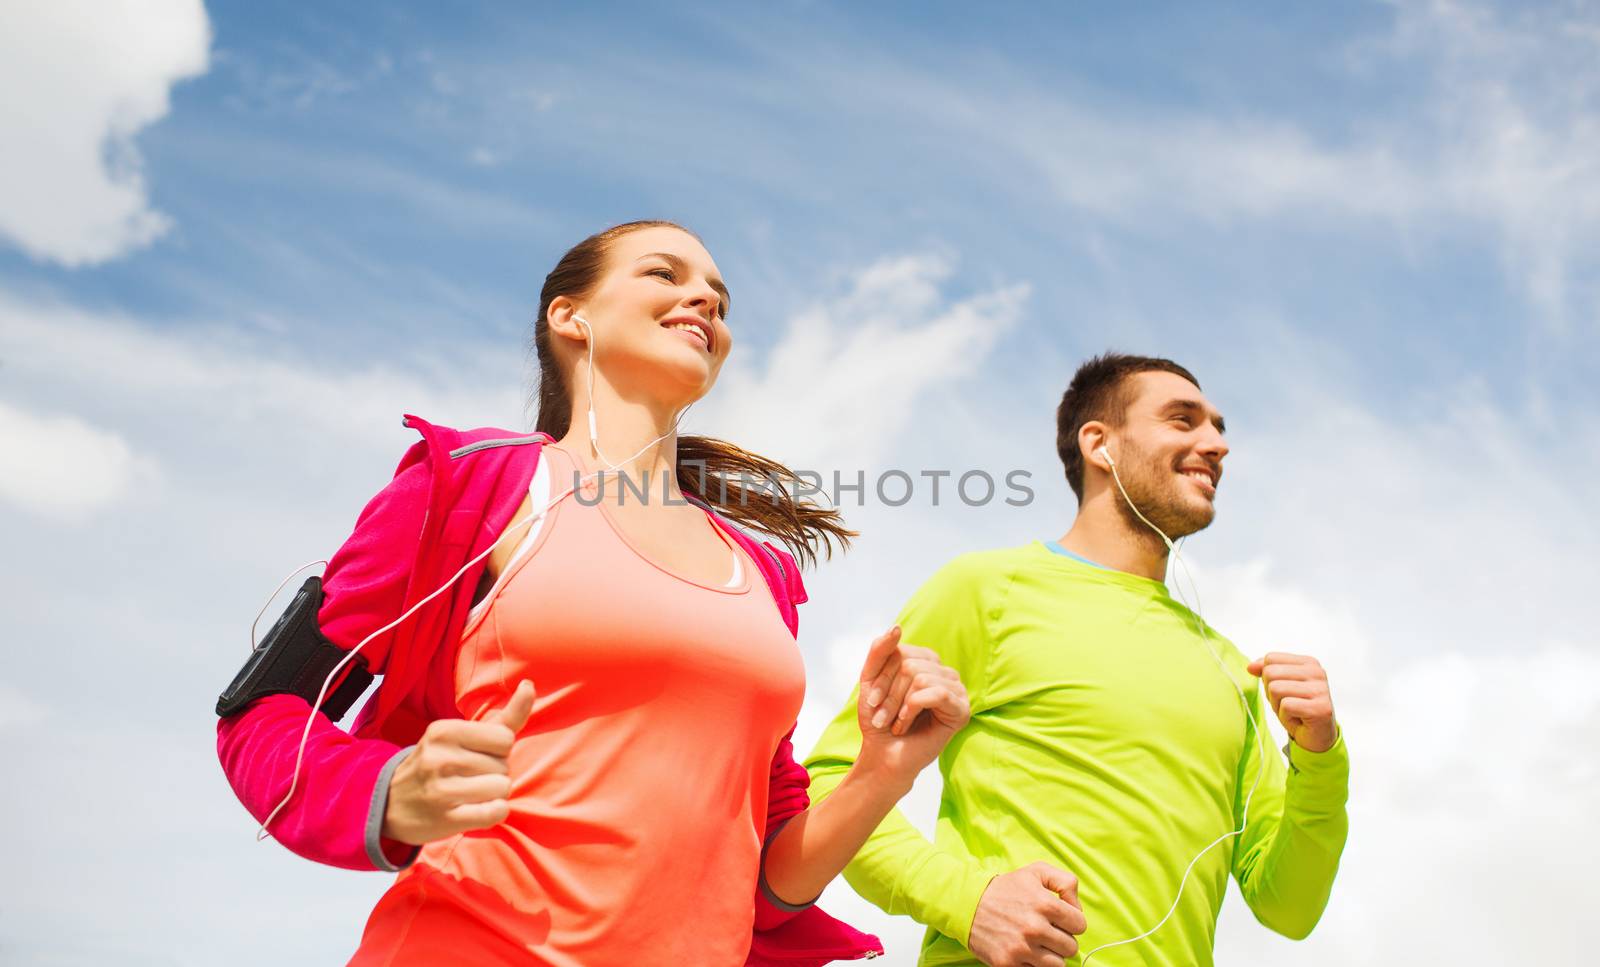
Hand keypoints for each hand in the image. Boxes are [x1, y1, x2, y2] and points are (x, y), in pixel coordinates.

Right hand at [381, 679, 534, 844]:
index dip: (499, 751)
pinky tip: (476, 811)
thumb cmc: (438, 764)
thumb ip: (504, 716)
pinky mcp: (446, 820)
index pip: (505, 738)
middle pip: (504, 766)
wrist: (389, 803)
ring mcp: (441, 791)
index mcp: (445, 731)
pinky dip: (494, 813)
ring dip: (494, 795)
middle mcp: (441, 758)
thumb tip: (529, 685)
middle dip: (494, 773)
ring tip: (470, 794)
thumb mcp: (463, 735)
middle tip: (467, 778)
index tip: (477, 755)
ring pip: (502, 789)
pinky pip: (495, 813)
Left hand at [855, 626, 969, 788]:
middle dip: (889, 694)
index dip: (882, 677)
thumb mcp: (870, 679)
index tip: (872, 700)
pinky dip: (912, 709)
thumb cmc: (879, 718)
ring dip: (899, 705)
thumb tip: (897, 628)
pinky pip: (935, 693)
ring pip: (921, 678)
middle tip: (881, 718)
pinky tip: (906, 725)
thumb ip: (880, 651)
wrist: (883, 755)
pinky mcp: (962, 709)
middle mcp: (944, 671)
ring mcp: (956, 689)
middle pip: (910, 666)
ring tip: (896, 723)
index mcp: (925, 661)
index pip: (902, 652)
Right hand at [968, 862, 1086, 966]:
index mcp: (1045, 904)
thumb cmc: (1005, 889)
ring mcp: (1021, 949)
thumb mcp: (1036, 872)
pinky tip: (1024, 951)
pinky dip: (1033, 964)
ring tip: (1038, 943)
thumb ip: (1065, 882)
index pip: (1080, 925)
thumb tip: (1077, 908)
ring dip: (1051, 955)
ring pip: (1057, 965)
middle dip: (1061, 939)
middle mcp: (1034, 928)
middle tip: (1047, 932)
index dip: (1072, 921)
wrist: (967, 904)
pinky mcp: (1008, 964)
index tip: (1059, 919)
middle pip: (1071, 947)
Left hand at [1247, 652, 1337, 752]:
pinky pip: (1286, 706)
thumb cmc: (1297, 708)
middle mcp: (1317, 673)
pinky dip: (1286, 717)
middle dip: (1271, 693)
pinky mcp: (1320, 708)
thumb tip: (1250, 667)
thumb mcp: (1279, 686)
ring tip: (1293, 712)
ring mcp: (1321, 690)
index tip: (1284, 692)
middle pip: (1271, 673)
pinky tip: (1299, 720)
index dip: (1268, 679)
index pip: (1270, 659)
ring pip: (1275, 689)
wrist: (1316, 736)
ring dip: (1278, 706)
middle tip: (1287, 704)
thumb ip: (1266, 671)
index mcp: (1309, 663)